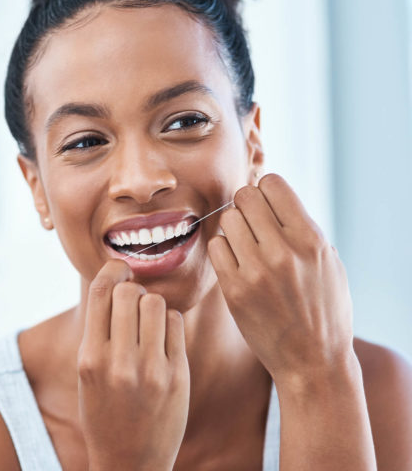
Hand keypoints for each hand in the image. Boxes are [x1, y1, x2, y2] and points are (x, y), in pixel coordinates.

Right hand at [77, 260, 189, 470]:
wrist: (129, 461)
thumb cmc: (104, 411)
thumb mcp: (86, 373)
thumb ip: (98, 331)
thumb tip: (117, 282)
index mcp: (89, 358)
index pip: (100, 293)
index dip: (111, 271)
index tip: (119, 269)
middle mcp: (118, 362)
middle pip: (130, 293)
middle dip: (132, 290)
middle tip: (133, 302)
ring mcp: (150, 370)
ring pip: (156, 303)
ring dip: (152, 306)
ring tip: (148, 323)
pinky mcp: (177, 376)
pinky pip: (176, 324)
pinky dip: (169, 323)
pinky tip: (163, 338)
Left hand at [207, 173, 354, 386]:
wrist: (312, 360)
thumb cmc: (322, 308)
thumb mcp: (328, 263)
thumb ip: (302, 229)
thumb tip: (274, 199)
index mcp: (311, 239)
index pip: (273, 184)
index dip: (266, 190)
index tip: (267, 206)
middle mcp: (284, 251)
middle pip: (245, 196)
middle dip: (246, 205)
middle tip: (252, 225)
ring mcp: (257, 271)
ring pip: (227, 220)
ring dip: (233, 228)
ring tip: (245, 246)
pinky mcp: (235, 290)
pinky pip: (216, 247)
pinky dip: (223, 250)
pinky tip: (235, 262)